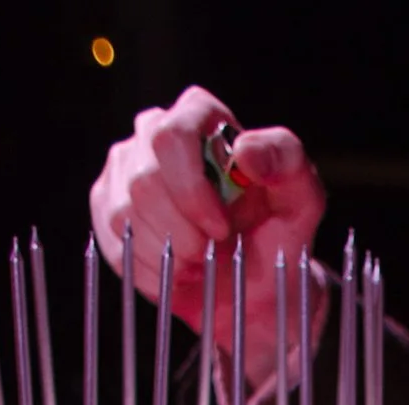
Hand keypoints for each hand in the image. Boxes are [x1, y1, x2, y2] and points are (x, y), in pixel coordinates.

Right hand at [92, 87, 324, 369]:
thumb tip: (247, 151)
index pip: (172, 137)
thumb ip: (286, 162)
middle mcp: (153, 132)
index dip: (191, 191)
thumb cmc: (277, 233)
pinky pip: (116, 245)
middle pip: (143, 181)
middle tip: (212, 254)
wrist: (256, 283)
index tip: (220, 229)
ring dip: (168, 254)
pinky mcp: (107, 206)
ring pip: (124, 216)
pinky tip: (179, 272)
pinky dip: (151, 273)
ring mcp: (124, 168)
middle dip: (181, 233)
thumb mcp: (301, 197)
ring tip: (200, 262)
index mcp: (199, 116)